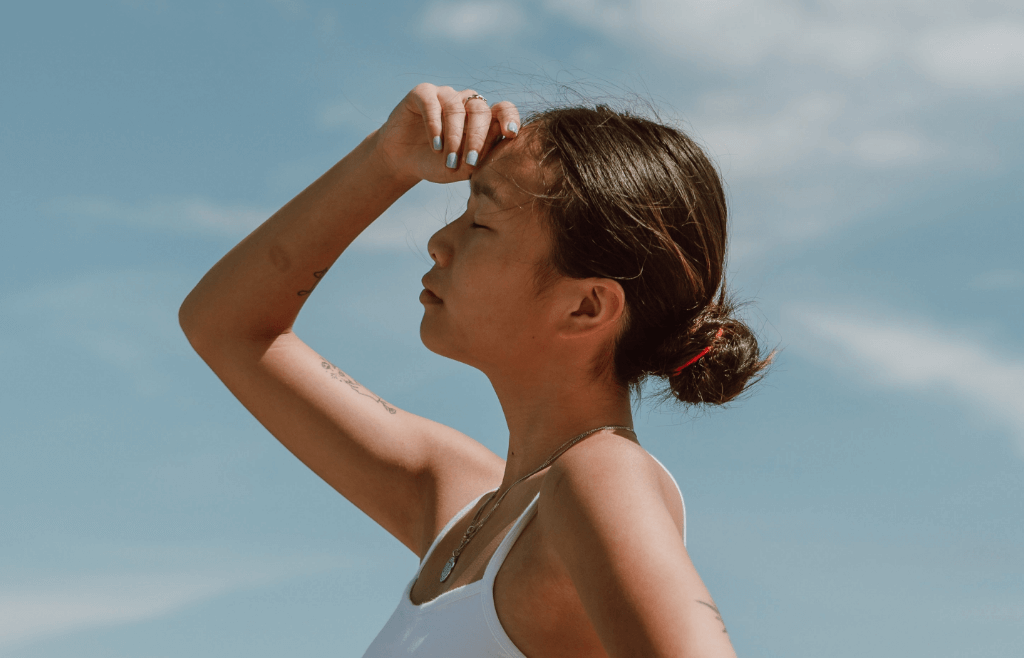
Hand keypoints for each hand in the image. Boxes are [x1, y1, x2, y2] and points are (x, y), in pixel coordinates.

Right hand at [372, 83, 520, 184]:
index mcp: (482, 118)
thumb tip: (500, 141)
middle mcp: (466, 102)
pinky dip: (435, 125)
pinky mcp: (423, 93)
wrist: (403, 162)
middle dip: (477, 138)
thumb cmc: (437, 165)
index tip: (510, 134)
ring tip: (448, 160)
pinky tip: (435, 144)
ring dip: (454, 137)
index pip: (503, 109)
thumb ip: (482, 157)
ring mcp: (445, 95)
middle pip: (480, 110)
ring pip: (456, 108)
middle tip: (470, 162)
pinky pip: (433, 103)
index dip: (509, 117)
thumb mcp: (463, 168)